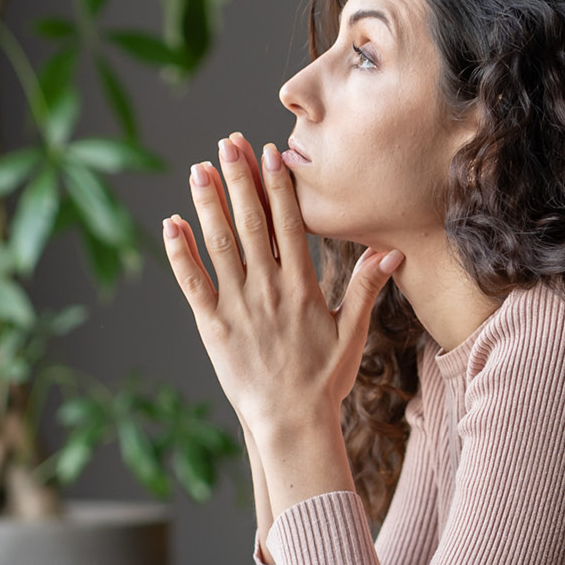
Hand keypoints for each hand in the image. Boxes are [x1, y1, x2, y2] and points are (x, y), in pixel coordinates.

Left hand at [164, 133, 401, 455]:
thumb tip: (392, 251)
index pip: (290, 225)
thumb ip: (367, 288)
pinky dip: (180, 253)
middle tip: (228, 142)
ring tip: (199, 169)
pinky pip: (193, 283)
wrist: (291, 423)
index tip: (272, 153)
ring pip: (220, 246)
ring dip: (208, 205)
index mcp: (302, 288)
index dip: (279, 187)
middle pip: (251, 224)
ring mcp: (238, 307)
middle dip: (239, 179)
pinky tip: (172, 223)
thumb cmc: (324, 381)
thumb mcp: (353, 333)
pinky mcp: (213, 326)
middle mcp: (268, 290)